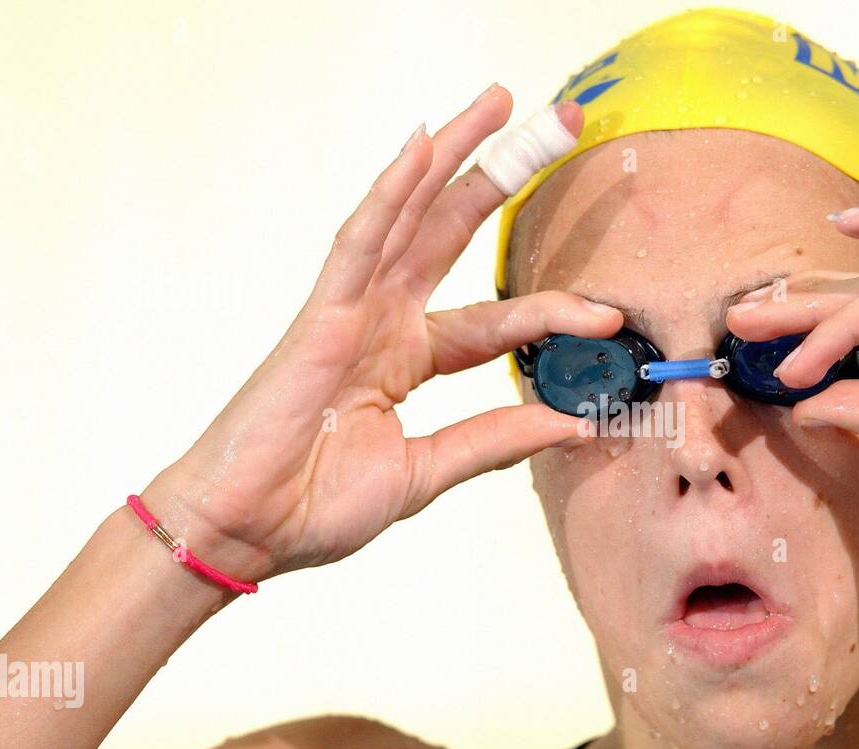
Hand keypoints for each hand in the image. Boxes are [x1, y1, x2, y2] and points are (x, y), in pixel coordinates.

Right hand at [143, 87, 620, 581]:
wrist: (251, 531)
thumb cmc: (315, 504)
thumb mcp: (428, 471)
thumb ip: (494, 440)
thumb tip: (570, 423)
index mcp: (406, 357)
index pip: (492, 320)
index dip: (549, 312)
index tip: (607, 316)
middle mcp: (383, 322)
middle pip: (451, 234)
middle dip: (500, 179)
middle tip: (551, 126)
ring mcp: (352, 312)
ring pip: (410, 218)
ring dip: (453, 159)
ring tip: (499, 107)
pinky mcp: (321, 315)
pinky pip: (360, 243)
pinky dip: (390, 195)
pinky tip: (422, 147)